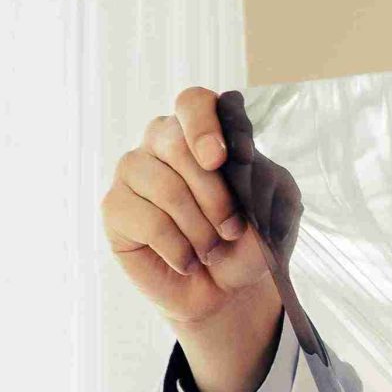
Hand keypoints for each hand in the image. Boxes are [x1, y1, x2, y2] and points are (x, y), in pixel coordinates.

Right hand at [99, 85, 282, 391]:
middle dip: (214, 192)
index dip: (207, 126)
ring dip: (199, 226)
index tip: (230, 158)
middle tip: (233, 228)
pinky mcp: (115, 206)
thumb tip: (232, 166)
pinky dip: (178, 247)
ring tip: (212, 248)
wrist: (229, 289)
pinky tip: (188, 260)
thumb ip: (261, 180)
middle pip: (177, 141)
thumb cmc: (252, 241)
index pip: (195, 102)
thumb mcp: (277, 209)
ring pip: (163, 183)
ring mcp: (135, 171)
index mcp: (206, 131)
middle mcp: (164, 141)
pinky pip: (146, 219)